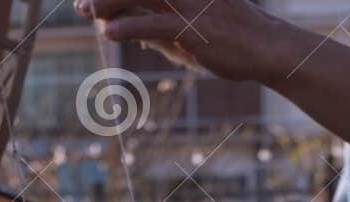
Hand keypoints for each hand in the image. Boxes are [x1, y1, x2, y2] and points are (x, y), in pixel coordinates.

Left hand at [74, 0, 307, 83]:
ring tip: (86, 12)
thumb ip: (165, 30)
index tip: (92, 0)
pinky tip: (108, 32)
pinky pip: (153, 24)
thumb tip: (139, 37)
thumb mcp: (195, 30)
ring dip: (108, 2)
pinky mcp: (192, 28)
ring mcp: (189, 4)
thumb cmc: (233, 39)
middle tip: (80, 5)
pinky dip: (128, 26)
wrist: (269, 48)